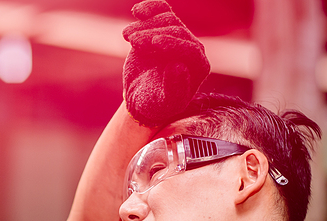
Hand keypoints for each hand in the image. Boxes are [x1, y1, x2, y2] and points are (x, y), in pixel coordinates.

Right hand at [122, 0, 209, 126]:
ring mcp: (178, 36)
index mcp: (199, 67)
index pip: (190, 49)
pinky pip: (161, 10)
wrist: (140, 97)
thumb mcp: (164, 104)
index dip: (173, 44)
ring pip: (166, 20)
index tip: (154, 43)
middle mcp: (192, 48)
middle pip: (176, 32)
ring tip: (127, 37)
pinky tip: (137, 11)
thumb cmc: (154, 104)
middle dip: (153, 35)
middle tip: (133, 42)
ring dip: (145, 25)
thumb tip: (178, 66)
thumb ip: (174, 89)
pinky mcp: (163, 28)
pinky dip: (150, 7)